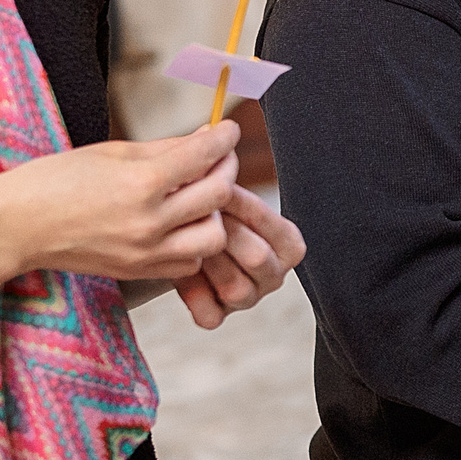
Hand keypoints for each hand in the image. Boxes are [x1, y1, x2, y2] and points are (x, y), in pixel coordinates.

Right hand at [0, 124, 242, 282]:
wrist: (17, 226)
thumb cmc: (57, 180)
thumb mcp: (113, 152)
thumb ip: (166, 148)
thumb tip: (207, 138)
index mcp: (141, 183)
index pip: (204, 155)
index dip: (224, 137)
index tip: (228, 130)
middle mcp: (149, 222)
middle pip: (218, 194)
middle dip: (225, 169)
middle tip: (217, 158)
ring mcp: (146, 252)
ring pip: (213, 235)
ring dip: (213, 213)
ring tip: (197, 196)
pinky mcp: (140, 271)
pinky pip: (189, 261)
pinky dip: (194, 242)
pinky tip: (179, 224)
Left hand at [170, 185, 306, 330]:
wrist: (172, 236)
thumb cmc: (206, 211)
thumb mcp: (221, 198)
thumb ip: (224, 184)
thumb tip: (213, 144)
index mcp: (288, 247)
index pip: (279, 230)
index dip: (248, 209)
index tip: (222, 192)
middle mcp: (274, 276)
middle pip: (257, 258)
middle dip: (227, 234)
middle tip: (199, 216)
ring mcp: (247, 298)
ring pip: (236, 287)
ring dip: (209, 262)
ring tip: (185, 240)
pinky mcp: (218, 315)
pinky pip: (211, 315)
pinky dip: (194, 297)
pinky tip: (179, 273)